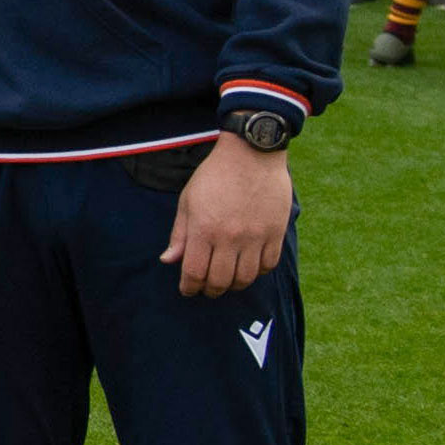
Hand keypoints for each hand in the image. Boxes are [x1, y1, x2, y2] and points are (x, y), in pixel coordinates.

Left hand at [164, 136, 293, 299]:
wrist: (251, 154)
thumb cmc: (214, 176)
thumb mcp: (188, 201)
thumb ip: (180, 234)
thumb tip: (168, 261)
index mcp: (204, 229)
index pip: (194, 272)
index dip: (189, 287)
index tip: (188, 290)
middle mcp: (230, 237)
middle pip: (220, 281)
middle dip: (210, 290)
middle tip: (207, 289)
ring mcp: (256, 236)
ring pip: (245, 278)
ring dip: (234, 285)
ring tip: (227, 281)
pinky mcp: (276, 232)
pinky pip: (268, 265)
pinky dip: (257, 272)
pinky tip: (248, 268)